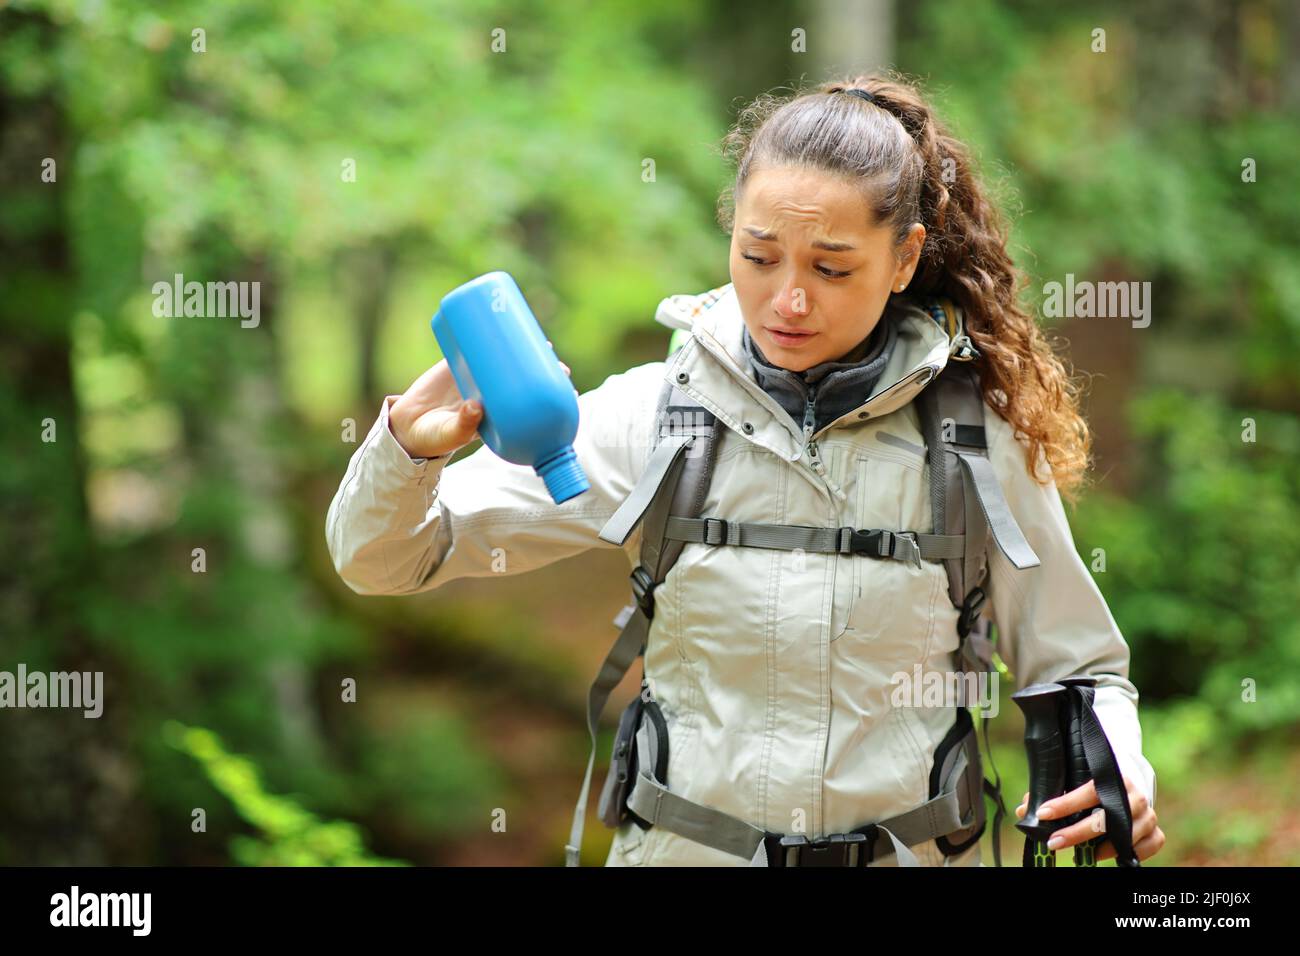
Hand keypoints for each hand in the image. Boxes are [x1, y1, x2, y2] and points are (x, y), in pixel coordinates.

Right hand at [388, 341, 570, 458]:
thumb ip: (463, 425)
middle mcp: (493, 391)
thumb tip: (477, 407)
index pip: (530, 400)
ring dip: (523, 344)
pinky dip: (487, 331)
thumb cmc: (435, 438)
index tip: (566, 384)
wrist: (406, 427)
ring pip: (505, 355)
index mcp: (500, 412)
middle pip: (523, 374)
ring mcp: (477, 374)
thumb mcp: (451, 434)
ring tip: (540, 337)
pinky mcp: (457, 361)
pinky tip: (504, 319)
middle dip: (542, 365)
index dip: (549, 392)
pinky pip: (476, 342)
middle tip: (555, 358)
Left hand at [1014, 775, 1163, 862]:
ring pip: (1126, 836)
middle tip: (1053, 841)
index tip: (1043, 813)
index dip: (1065, 804)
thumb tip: (1025, 810)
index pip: (1089, 792)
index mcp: (1114, 776)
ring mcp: (1148, 815)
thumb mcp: (1074, 781)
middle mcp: (1135, 796)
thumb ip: (1051, 793)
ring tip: (1081, 853)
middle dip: (1076, 833)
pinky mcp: (1156, 831)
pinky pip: (1148, 846)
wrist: (1129, 782)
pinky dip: (1127, 853)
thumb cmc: (1096, 783)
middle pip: (1105, 819)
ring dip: (1101, 847)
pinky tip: (1105, 854)